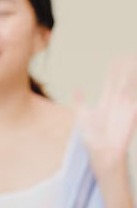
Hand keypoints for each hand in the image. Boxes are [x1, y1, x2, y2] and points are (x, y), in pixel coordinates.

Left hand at [75, 57, 136, 172]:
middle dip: (127, 68)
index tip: (117, 58)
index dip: (114, 70)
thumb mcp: (82, 117)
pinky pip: (135, 100)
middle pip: (123, 81)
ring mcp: (124, 108)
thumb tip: (77, 89)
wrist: (101, 153)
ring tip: (134, 61)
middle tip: (130, 54)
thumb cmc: (93, 138)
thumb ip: (80, 103)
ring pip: (130, 87)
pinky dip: (135, 90)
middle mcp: (117, 103)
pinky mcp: (130, 115)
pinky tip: (135, 82)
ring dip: (132, 76)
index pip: (112, 82)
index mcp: (106, 102)